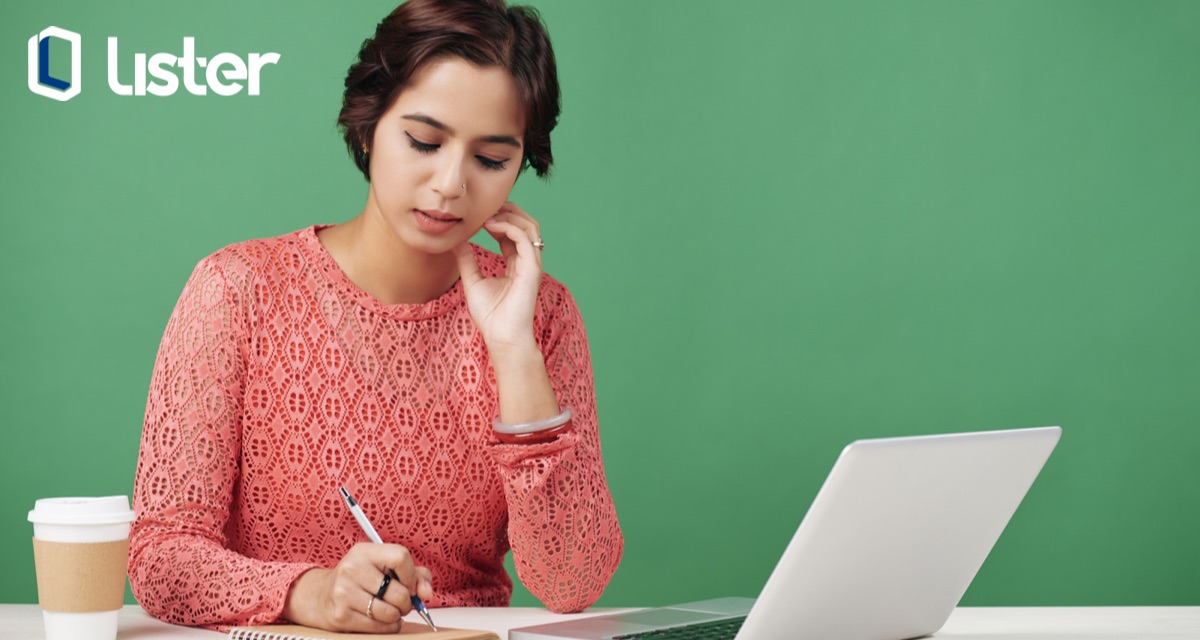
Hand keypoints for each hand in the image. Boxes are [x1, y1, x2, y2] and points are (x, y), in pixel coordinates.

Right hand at [282, 542, 432, 631]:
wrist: (321, 595)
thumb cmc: (360, 579)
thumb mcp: (384, 567)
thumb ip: (415, 574)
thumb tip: (426, 593)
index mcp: (364, 552)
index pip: (400, 557)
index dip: (412, 575)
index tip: (409, 584)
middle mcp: (352, 569)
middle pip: (399, 592)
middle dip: (407, 602)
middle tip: (401, 602)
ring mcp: (345, 593)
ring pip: (390, 613)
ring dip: (396, 616)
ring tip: (390, 610)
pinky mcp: (342, 615)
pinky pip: (379, 627)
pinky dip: (388, 626)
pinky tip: (381, 619)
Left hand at [453, 201, 543, 351]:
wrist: (501, 337)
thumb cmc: (491, 315)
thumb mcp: (472, 281)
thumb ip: (467, 260)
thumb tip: (456, 241)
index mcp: (516, 263)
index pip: (513, 232)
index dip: (498, 219)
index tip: (478, 215)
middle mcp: (527, 261)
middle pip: (526, 224)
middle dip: (508, 210)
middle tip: (486, 206)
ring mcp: (532, 264)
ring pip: (530, 226)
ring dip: (510, 215)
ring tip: (488, 214)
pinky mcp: (532, 268)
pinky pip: (524, 238)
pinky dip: (509, 227)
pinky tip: (491, 225)